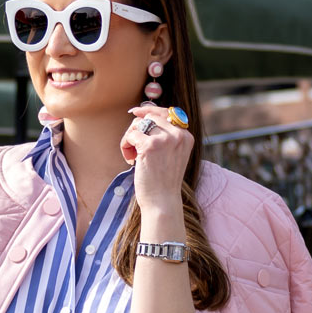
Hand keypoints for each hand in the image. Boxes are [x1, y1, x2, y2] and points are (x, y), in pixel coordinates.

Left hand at [120, 103, 192, 222]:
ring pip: (138, 124)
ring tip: (131, 156)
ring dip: (130, 138)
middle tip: (133, 149)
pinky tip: (130, 160)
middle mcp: (178, 135)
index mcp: (186, 136)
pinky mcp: (150, 146)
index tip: (135, 112)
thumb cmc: (162, 181)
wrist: (162, 202)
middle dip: (137, 130)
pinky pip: (131, 135)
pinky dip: (125, 146)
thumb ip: (163, 135)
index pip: (167, 112)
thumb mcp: (170, 154)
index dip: (150, 111)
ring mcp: (165, 140)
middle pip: (149, 117)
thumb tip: (144, 111)